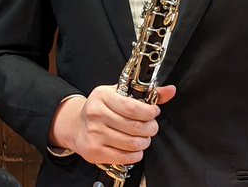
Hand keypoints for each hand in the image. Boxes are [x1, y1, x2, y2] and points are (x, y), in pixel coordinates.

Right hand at [51, 84, 175, 165]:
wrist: (76, 125)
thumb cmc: (101, 109)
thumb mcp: (119, 93)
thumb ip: (147, 93)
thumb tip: (170, 90)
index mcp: (102, 96)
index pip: (132, 107)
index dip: (149, 112)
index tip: (154, 112)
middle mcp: (95, 114)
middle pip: (134, 127)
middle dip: (150, 128)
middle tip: (151, 127)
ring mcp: (94, 134)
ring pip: (132, 143)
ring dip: (144, 142)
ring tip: (143, 138)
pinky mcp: (95, 151)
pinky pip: (124, 157)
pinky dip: (136, 154)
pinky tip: (134, 148)